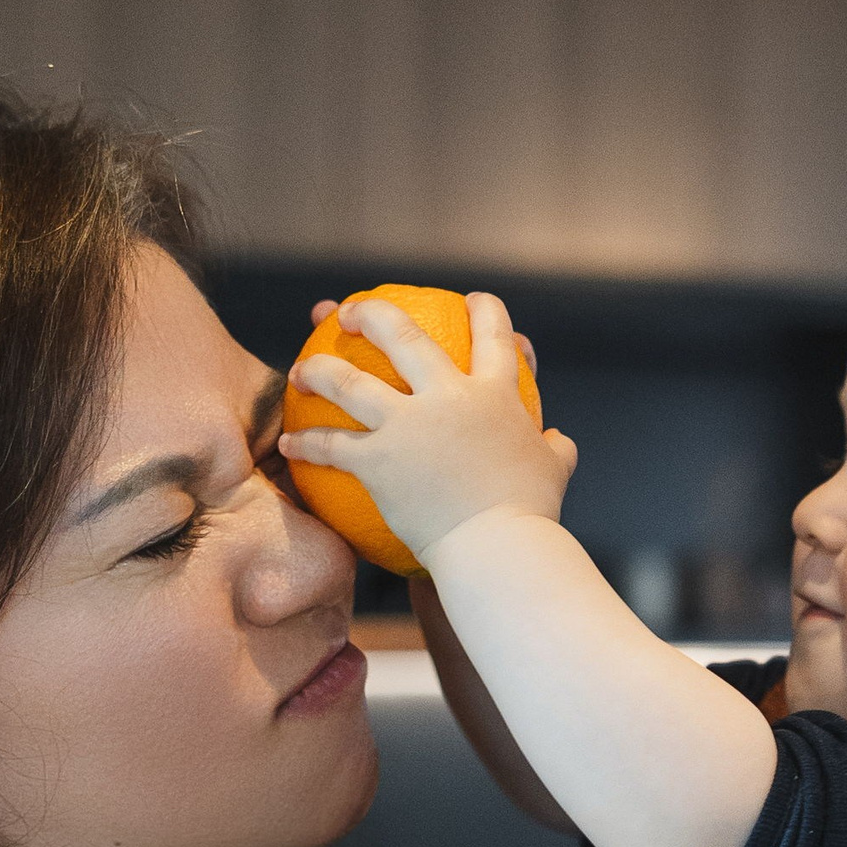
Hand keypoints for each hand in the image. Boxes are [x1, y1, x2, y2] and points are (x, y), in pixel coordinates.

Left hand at [282, 291, 575, 566]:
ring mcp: (409, 426)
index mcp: (496, 394)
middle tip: (350, 312)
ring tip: (300, 369)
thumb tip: (558, 438)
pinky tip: (288, 444)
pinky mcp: (379, 461)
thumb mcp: (554, 472)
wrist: (499, 548)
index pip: (495, 334)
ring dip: (318, 369)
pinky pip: (332, 446)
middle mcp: (448, 397)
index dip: (484, 309)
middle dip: (371, 314)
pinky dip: (306, 443)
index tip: (471, 298)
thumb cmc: (530, 516)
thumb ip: (555, 447)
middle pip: (403, 336)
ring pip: (350, 383)